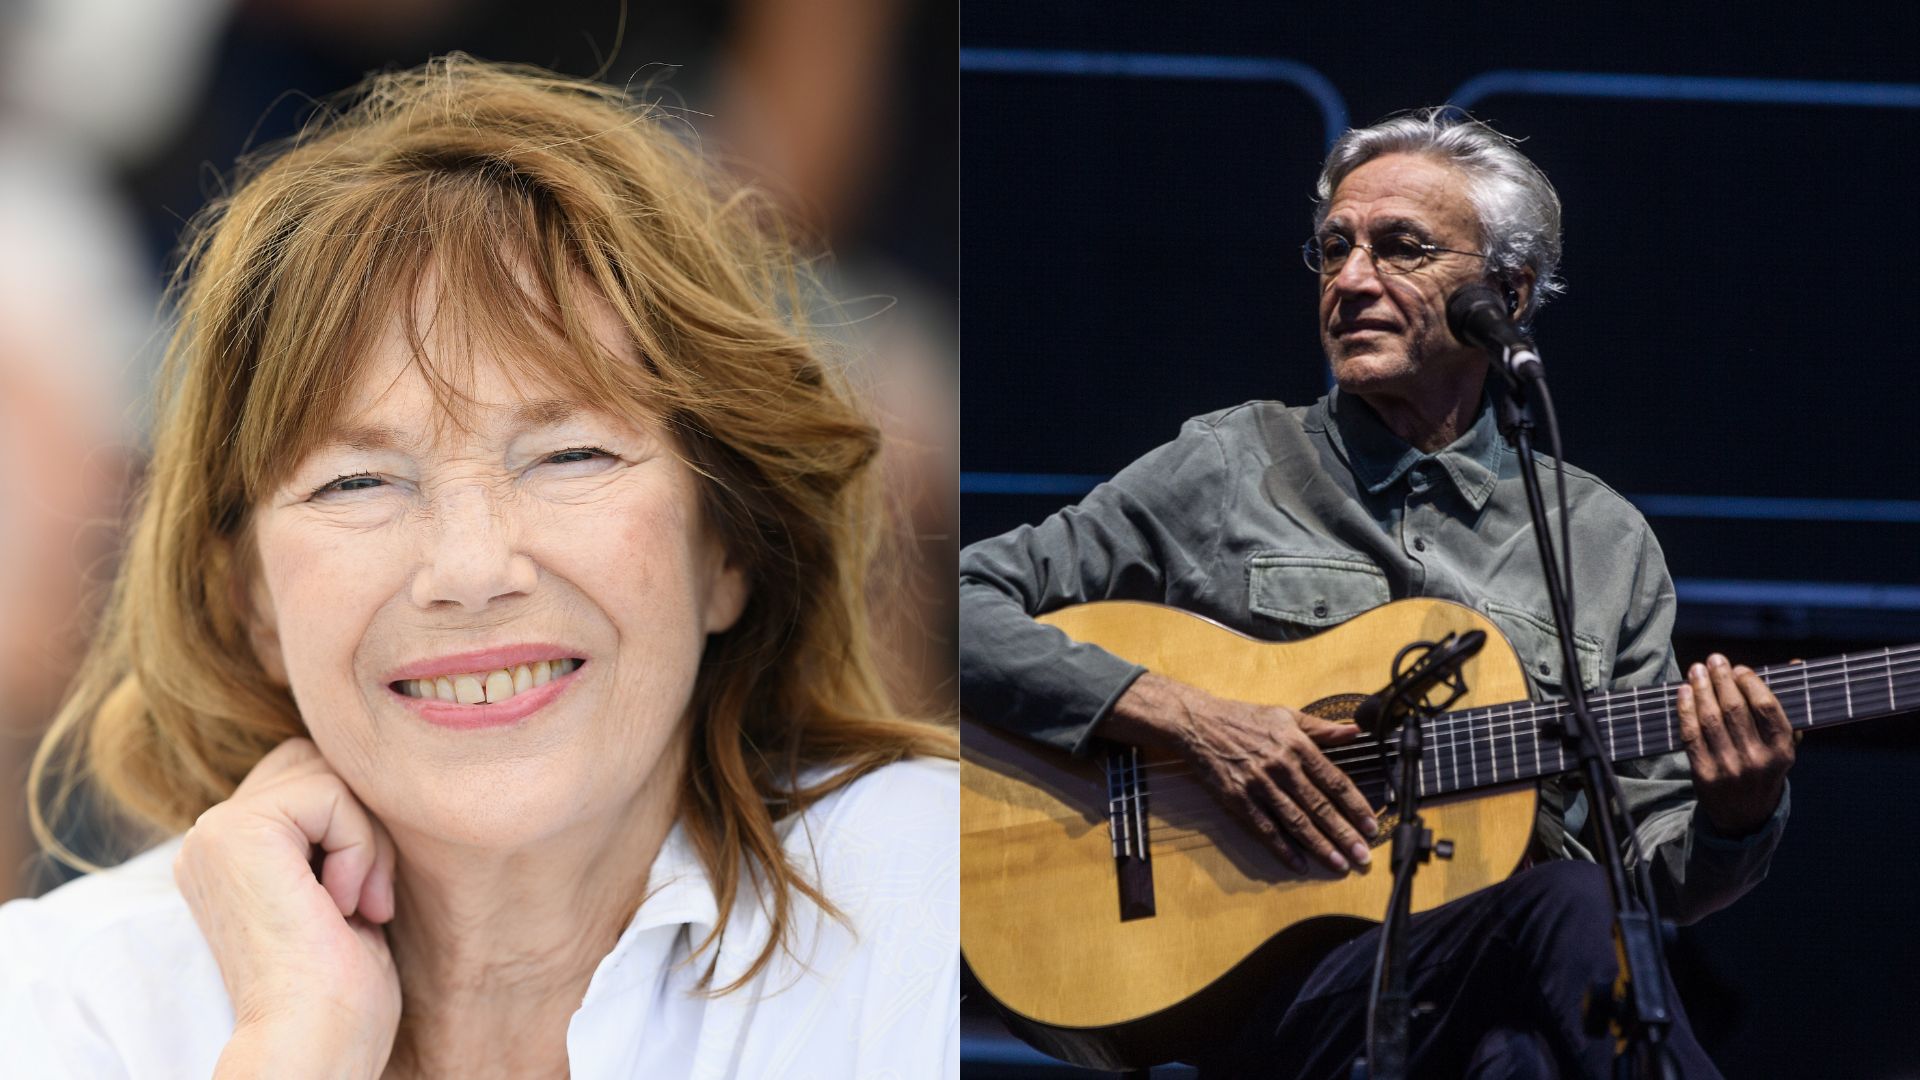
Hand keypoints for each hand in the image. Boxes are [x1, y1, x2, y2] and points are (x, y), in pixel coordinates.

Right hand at [173, 737, 401, 1078]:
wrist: (314, 1044)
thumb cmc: (341, 989)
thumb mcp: (340, 892)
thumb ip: (334, 834)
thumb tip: (377, 774)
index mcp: (229, 853)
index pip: (310, 778)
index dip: (357, 827)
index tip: (364, 902)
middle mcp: (210, 838)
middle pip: (317, 762)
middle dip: (363, 823)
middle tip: (368, 901)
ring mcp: (215, 832)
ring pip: (328, 774)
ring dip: (366, 841)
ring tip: (356, 906)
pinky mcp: (236, 832)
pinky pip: (330, 792)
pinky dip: (359, 846)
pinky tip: (342, 905)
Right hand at [1104, 673, 1377, 872]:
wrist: (1198, 723)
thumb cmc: (1244, 719)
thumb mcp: (1286, 715)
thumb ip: (1322, 728)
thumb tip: (1355, 731)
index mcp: (1297, 745)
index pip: (1335, 780)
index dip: (1356, 806)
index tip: (1372, 825)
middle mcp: (1281, 766)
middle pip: (1319, 805)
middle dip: (1344, 833)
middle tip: (1363, 856)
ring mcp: (1259, 784)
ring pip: (1296, 821)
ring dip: (1319, 846)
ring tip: (1339, 864)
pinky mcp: (1238, 799)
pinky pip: (1264, 828)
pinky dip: (1282, 848)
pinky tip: (1299, 864)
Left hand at [1675, 653, 1795, 837]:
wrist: (1745, 817)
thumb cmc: (1765, 770)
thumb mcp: (1783, 745)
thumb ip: (1785, 706)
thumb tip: (1795, 663)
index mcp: (1782, 751)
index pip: (1766, 707)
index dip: (1750, 683)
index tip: (1739, 668)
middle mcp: (1757, 760)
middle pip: (1734, 709)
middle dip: (1722, 679)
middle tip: (1714, 660)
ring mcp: (1729, 768)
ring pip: (1710, 719)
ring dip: (1701, 689)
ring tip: (1696, 670)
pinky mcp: (1704, 774)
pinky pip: (1691, 735)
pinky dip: (1685, 710)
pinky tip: (1684, 692)